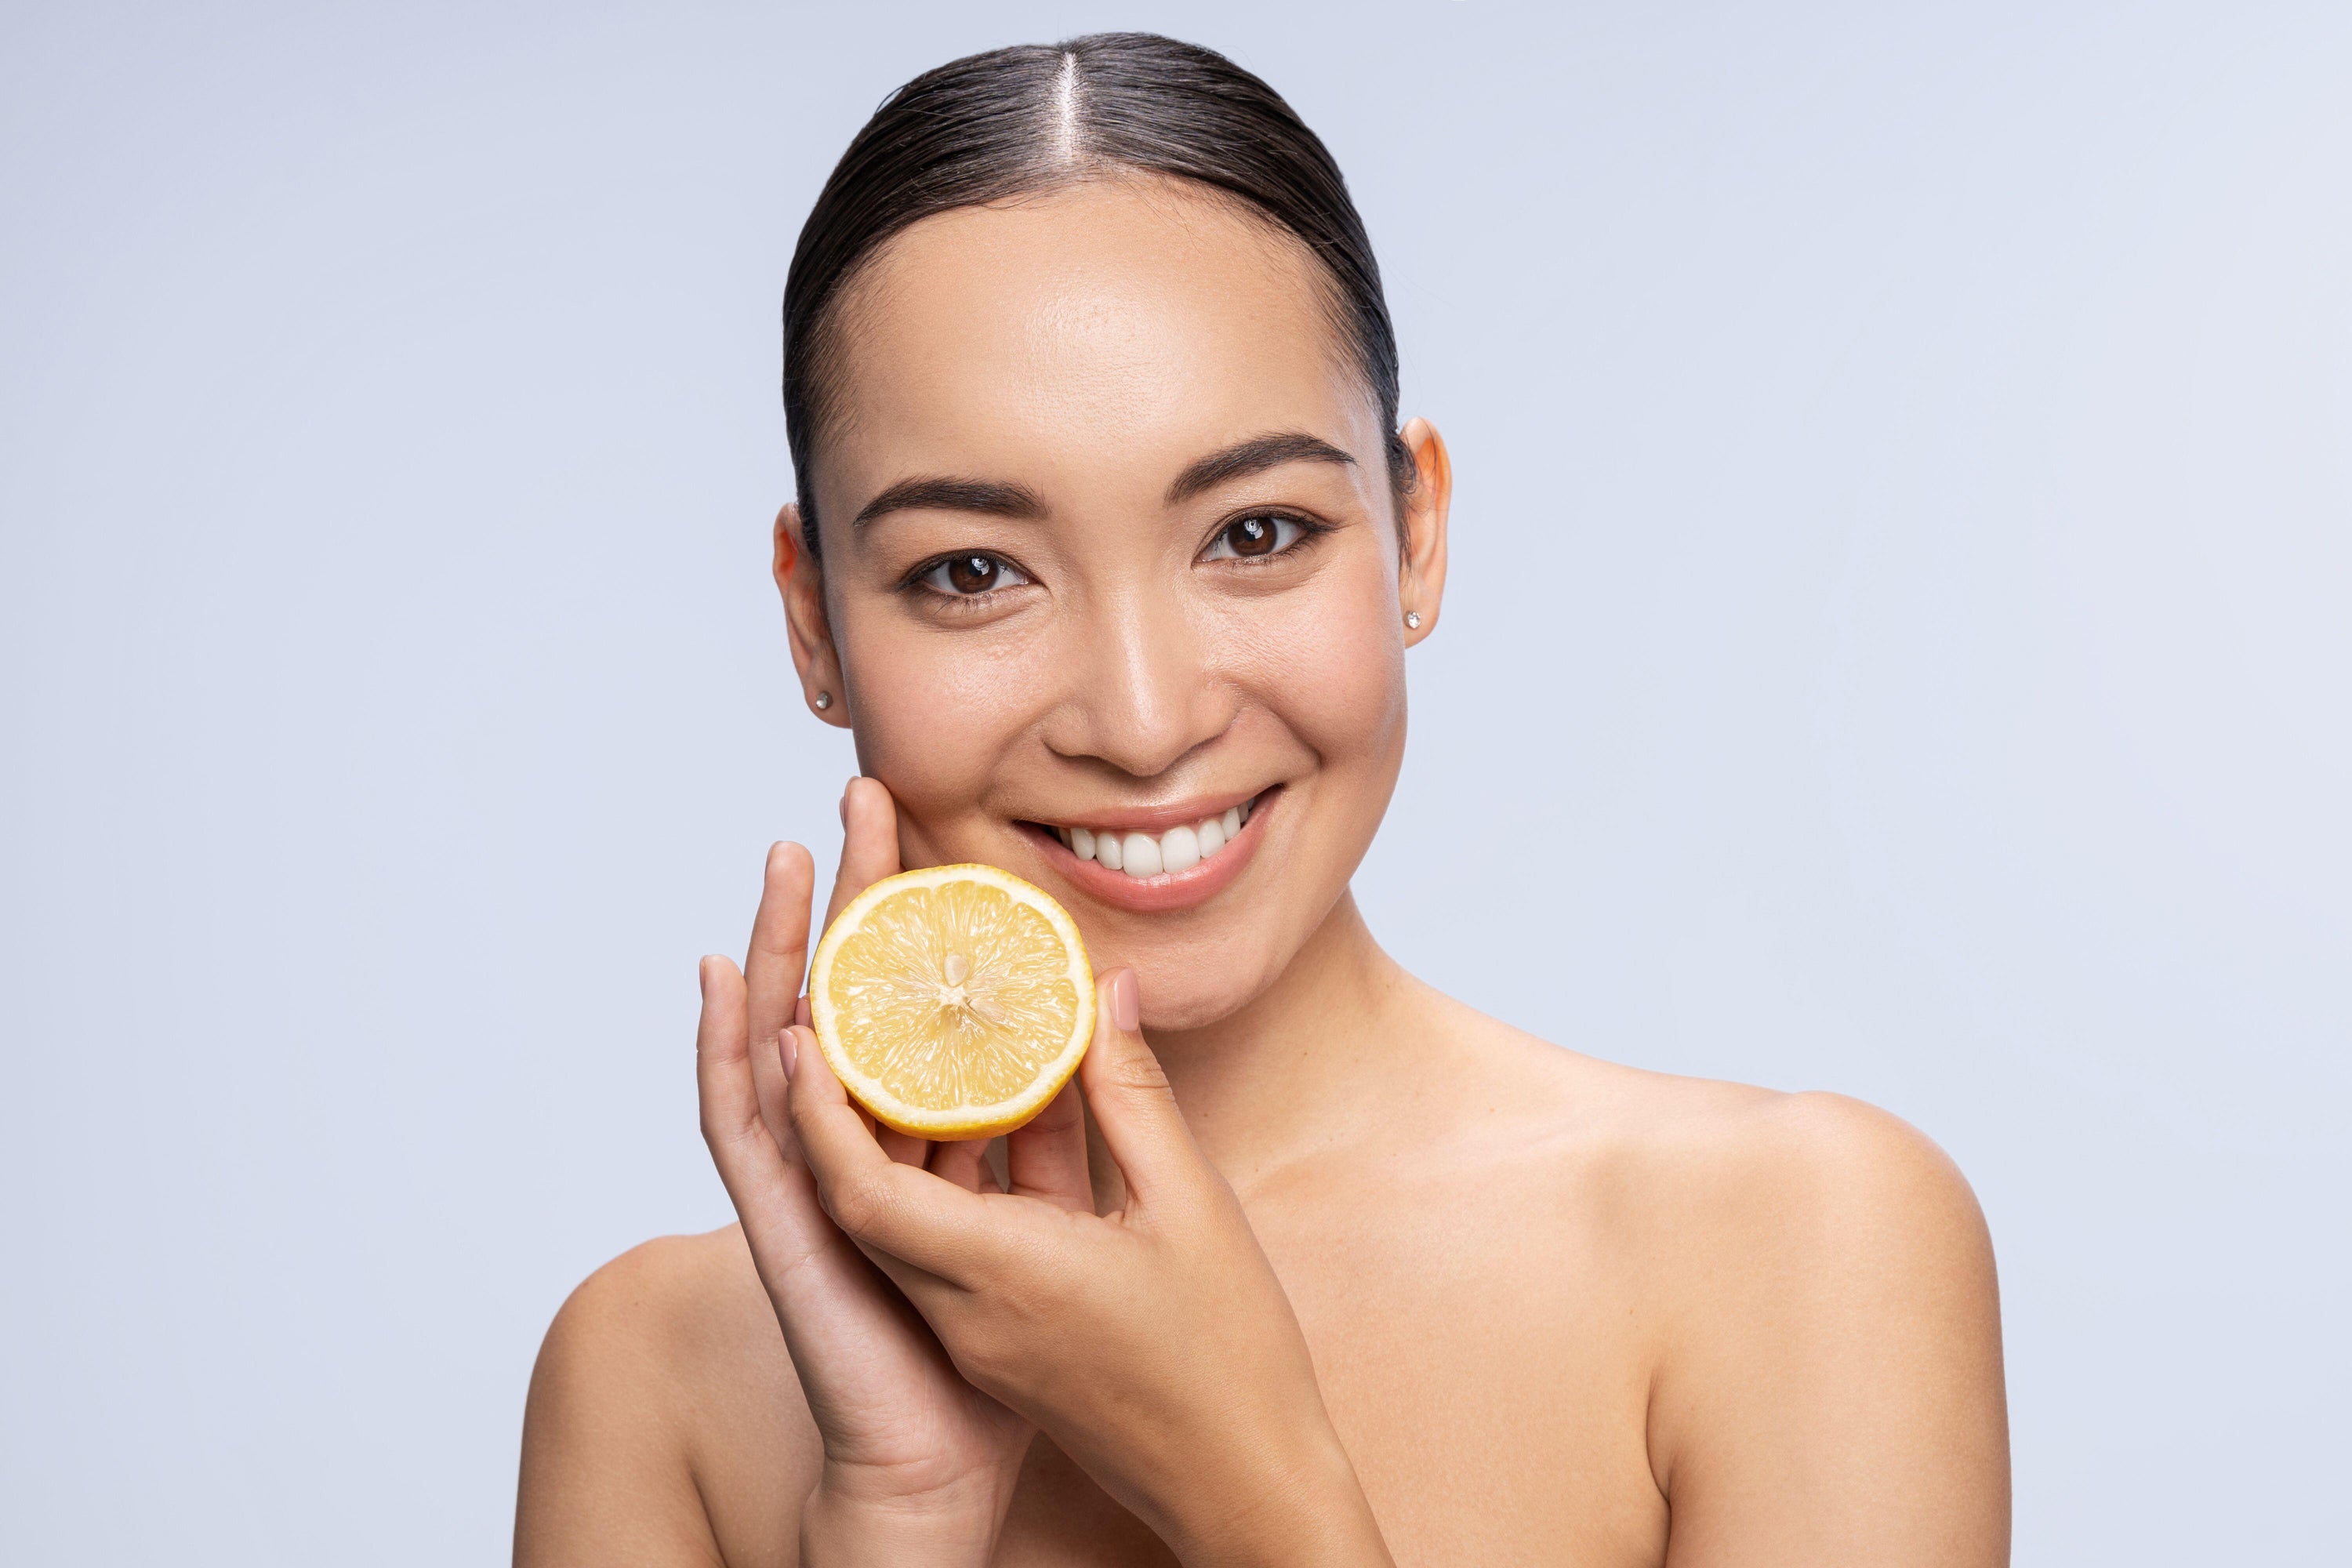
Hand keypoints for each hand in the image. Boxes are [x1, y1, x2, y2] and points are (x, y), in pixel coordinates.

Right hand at [696, 780, 1051, 1563]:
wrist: (952, 1466)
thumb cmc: (1014, 1357)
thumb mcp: (1074, 1208)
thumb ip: (1085, 1116)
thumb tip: (1108, 1011)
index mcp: (931, 1140)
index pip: (918, 1004)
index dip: (923, 922)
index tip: (939, 832)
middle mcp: (862, 1149)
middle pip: (847, 1000)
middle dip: (851, 901)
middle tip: (861, 799)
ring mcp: (811, 1188)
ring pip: (781, 1045)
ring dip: (775, 950)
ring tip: (778, 860)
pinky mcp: (786, 1234)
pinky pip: (749, 1136)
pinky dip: (737, 1061)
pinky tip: (739, 991)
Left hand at [782, 964, 1396, 1567]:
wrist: (1239, 1486)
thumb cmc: (1227, 1359)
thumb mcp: (1191, 1204)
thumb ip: (1133, 1093)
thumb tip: (1103, 993)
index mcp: (1002, 1276)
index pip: (864, 1192)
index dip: (822, 1110)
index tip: (803, 1032)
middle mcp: (967, 1311)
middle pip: (865, 1200)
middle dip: (841, 1106)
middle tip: (846, 1019)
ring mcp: (978, 1336)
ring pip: (904, 1223)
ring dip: (896, 1142)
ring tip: (907, 1048)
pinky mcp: (997, 1346)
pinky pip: (948, 1248)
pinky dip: (950, 1183)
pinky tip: (990, 1121)